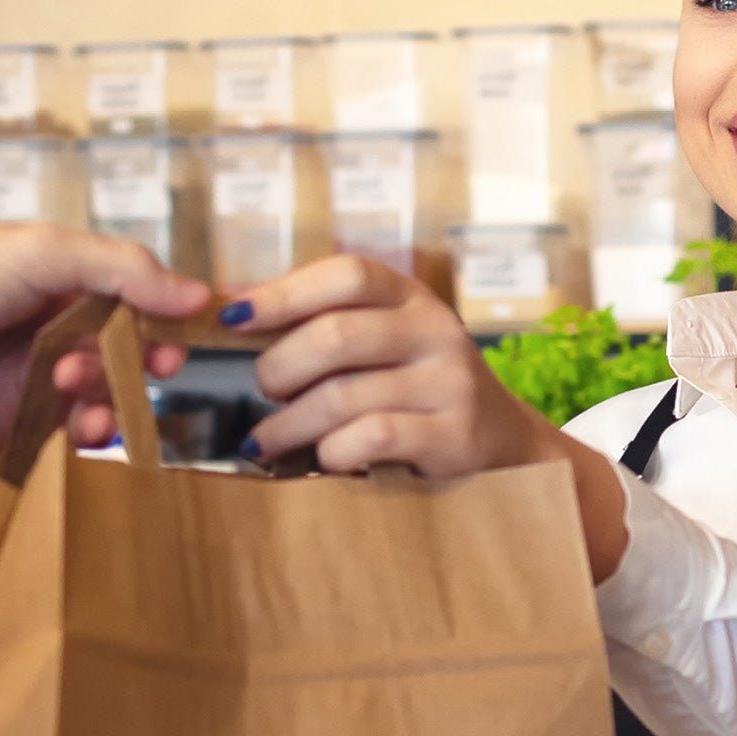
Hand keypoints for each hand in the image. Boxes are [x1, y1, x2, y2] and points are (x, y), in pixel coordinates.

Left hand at [0, 227, 204, 454]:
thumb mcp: (39, 254)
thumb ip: (121, 270)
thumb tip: (196, 293)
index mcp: (45, 281)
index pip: (122, 304)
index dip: (155, 325)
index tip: (177, 345)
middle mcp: (33, 332)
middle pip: (112, 359)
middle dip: (131, 369)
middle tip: (140, 375)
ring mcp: (15, 384)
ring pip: (88, 405)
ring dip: (103, 404)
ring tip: (82, 397)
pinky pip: (53, 445)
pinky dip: (76, 443)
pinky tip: (79, 436)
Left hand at [221, 254, 630, 578]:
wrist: (503, 447)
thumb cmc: (416, 392)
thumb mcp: (385, 344)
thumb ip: (326, 325)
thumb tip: (233, 309)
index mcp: (409, 298)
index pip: (346, 275)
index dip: (284, 292)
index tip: (233, 316)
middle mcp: (434, 331)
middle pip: (335, 336)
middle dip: (279, 368)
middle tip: (264, 391)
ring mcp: (449, 383)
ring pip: (343, 396)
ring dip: (288, 424)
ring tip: (264, 440)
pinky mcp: (455, 436)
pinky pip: (373, 437)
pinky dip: (332, 451)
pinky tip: (320, 459)